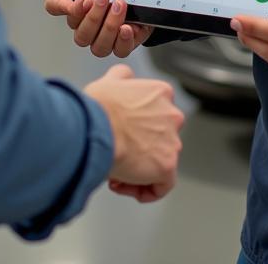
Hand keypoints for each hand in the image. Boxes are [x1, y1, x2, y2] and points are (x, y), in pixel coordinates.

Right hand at [44, 0, 152, 57]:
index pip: (54, 7)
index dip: (65, 8)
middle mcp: (83, 20)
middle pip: (80, 34)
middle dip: (93, 17)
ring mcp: (102, 32)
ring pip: (98, 46)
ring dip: (108, 28)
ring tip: (120, 6)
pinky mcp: (123, 38)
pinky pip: (120, 51)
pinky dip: (123, 42)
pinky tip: (128, 27)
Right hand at [84, 63, 183, 201]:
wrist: (95, 129)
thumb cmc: (98, 108)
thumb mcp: (110, 80)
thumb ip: (123, 77)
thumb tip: (125, 77)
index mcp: (161, 93)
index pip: (156, 114)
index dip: (136, 127)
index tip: (121, 134)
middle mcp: (172, 115)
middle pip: (158, 139)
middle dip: (138, 149)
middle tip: (116, 153)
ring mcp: (172, 141)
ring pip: (159, 162)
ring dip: (138, 169)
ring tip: (114, 170)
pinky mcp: (167, 166)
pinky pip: (162, 186)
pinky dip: (145, 190)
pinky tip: (123, 184)